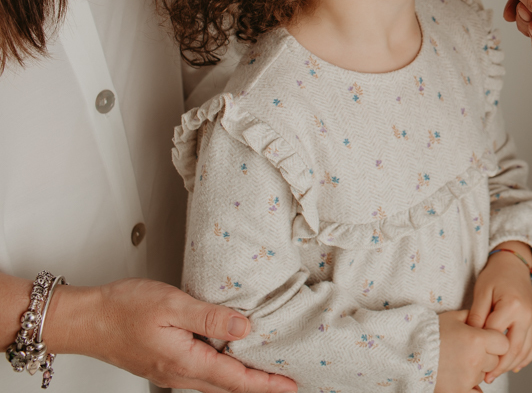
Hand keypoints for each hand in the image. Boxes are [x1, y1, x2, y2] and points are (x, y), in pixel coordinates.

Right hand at [44, 277, 295, 392]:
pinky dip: (223, 374)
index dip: (266, 383)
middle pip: (228, 388)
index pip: (235, 379)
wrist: (84, 320)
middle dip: (259, 387)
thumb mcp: (172, 304)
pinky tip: (230, 361)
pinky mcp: (163, 365)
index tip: (290, 386)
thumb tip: (245, 328)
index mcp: (184, 361)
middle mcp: (178, 374)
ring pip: (214, 384)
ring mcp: (169, 372)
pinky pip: (201, 375)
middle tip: (287, 383)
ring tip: (266, 374)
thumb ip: (210, 317)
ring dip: (242, 382)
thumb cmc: (122, 309)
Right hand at [434, 310, 508, 392]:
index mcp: (477, 340)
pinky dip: (472, 387)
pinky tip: (463, 378)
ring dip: (477, 370)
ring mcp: (467, 378)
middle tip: (469, 351)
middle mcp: (476, 360)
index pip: (503, 343)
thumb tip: (485, 317)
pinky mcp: (459, 391)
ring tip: (458, 362)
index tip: (487, 340)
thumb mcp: (453, 317)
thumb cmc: (430, 333)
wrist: (407, 352)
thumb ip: (474, 316)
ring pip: (484, 375)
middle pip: (495, 360)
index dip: (496, 341)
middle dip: (487, 355)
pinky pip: (477, 392)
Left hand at [467, 243, 531, 382]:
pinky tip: (515, 365)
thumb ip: (477, 316)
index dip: (483, 347)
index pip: (495, 335)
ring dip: (511, 365)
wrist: (513, 264)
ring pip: (526, 351)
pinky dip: (526, 358)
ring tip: (496, 373)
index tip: (472, 357)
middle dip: (499, 366)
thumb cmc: (496, 275)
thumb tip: (472, 337)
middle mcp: (527, 315)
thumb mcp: (481, 292)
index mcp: (513, 305)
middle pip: (514, 348)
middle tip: (486, 377)